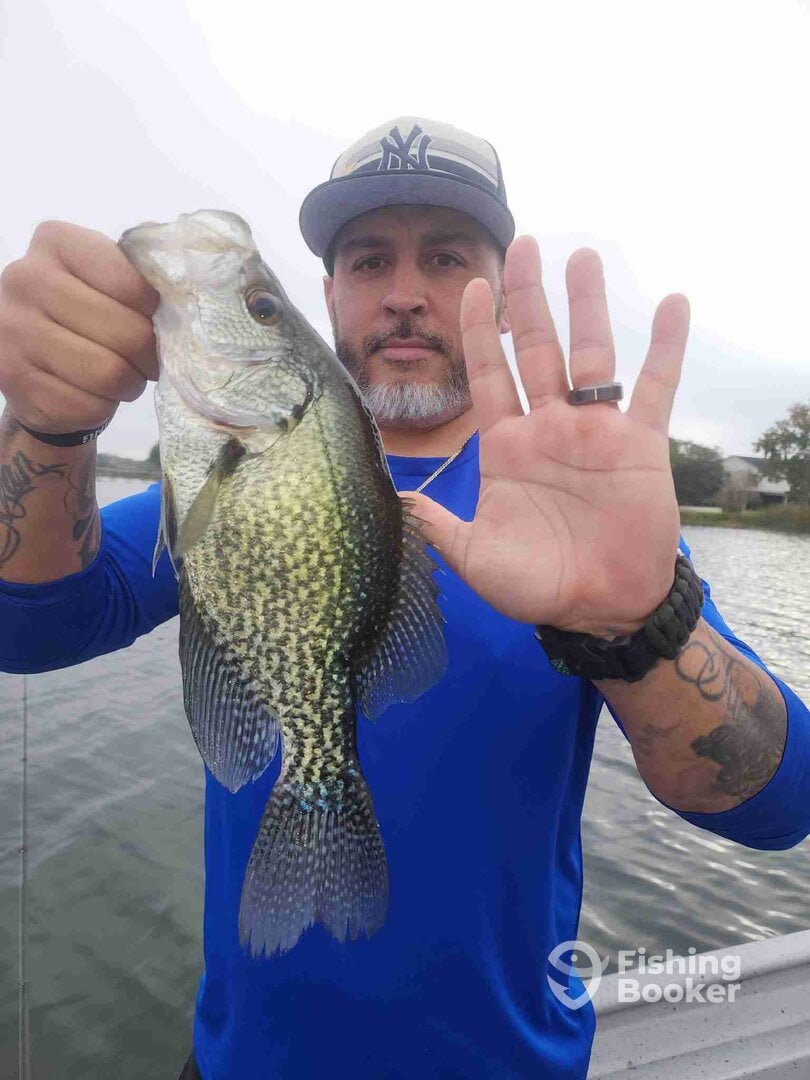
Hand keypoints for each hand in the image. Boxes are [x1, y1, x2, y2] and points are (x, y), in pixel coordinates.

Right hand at [0, 220, 158, 433]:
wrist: (34, 358)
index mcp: (57, 241)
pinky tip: (93, 393)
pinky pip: (88, 405)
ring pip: (109, 373)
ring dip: (130, 383)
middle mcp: (26, 278)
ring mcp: (15, 329)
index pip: (132, 284)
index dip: (156, 313)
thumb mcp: (108, 278)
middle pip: (126, 333)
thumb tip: (185, 292)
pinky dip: (103, 406)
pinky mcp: (14, 377)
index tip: (154, 320)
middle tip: (148, 360)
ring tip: (124, 376)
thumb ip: (142, 275)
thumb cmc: (86, 314)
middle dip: (149, 356)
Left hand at [401, 237, 689, 637]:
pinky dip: (665, 347)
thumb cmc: (537, 587)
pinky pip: (655, 388)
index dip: (482, 329)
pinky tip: (675, 304)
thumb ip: (436, 525)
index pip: (489, 373)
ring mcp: (594, 432)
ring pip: (591, 355)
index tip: (475, 284)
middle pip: (538, 348)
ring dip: (587, 306)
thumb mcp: (475, 557)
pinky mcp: (639, 446)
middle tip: (525, 243)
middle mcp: (548, 428)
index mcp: (506, 446)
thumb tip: (390, 501)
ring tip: (582, 256)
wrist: (600, 609)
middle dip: (530, 298)